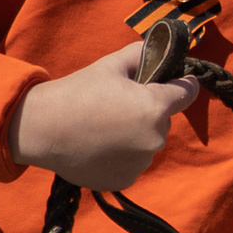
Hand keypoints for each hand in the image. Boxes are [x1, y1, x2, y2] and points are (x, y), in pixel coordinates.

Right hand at [9, 43, 200, 192]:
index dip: (183, 83)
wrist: (44, 129)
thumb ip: (141, 54)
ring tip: (104, 128)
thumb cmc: (77, 93)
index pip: (188, 92)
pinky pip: (133, 163)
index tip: (178, 81)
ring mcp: (141, 163)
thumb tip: (159, 51)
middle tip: (118, 105)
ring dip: (135, 135)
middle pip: (163, 120)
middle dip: (149, 111)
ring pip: (148, 143)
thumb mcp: (110, 64)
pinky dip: (122, 156)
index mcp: (156, 106)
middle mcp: (155, 138)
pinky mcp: (126, 180)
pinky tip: (99, 146)